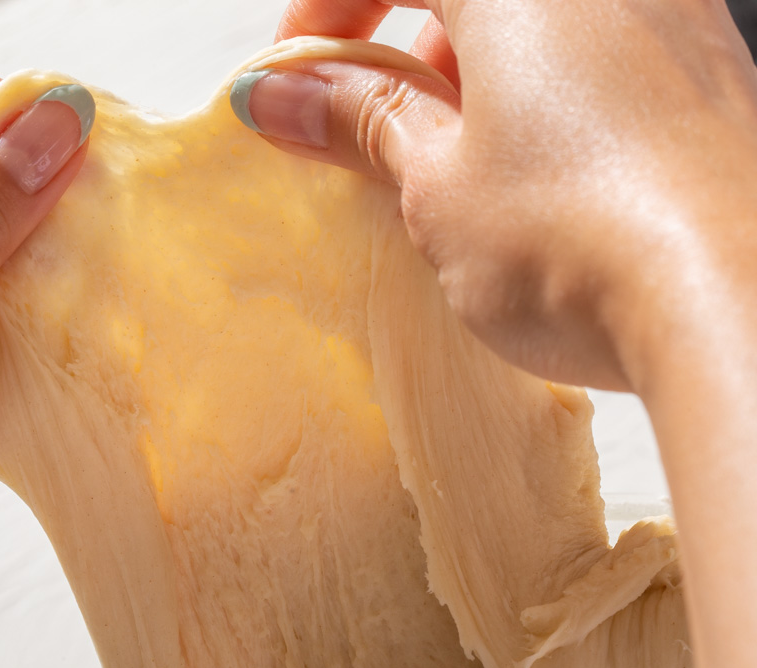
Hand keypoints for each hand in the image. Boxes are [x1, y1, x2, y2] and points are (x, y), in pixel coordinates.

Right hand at [240, 0, 756, 391]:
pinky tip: (531, 175)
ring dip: (469, 76)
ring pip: (533, 21)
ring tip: (449, 166)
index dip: (323, 14)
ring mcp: (670, 20)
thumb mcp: (435, 184)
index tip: (296, 76)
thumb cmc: (582, 240)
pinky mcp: (707, 77)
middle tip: (366, 127)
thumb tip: (282, 94)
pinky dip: (540, 93)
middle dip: (398, 50)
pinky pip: (595, 54)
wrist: (740, 312)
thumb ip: (359, 121)